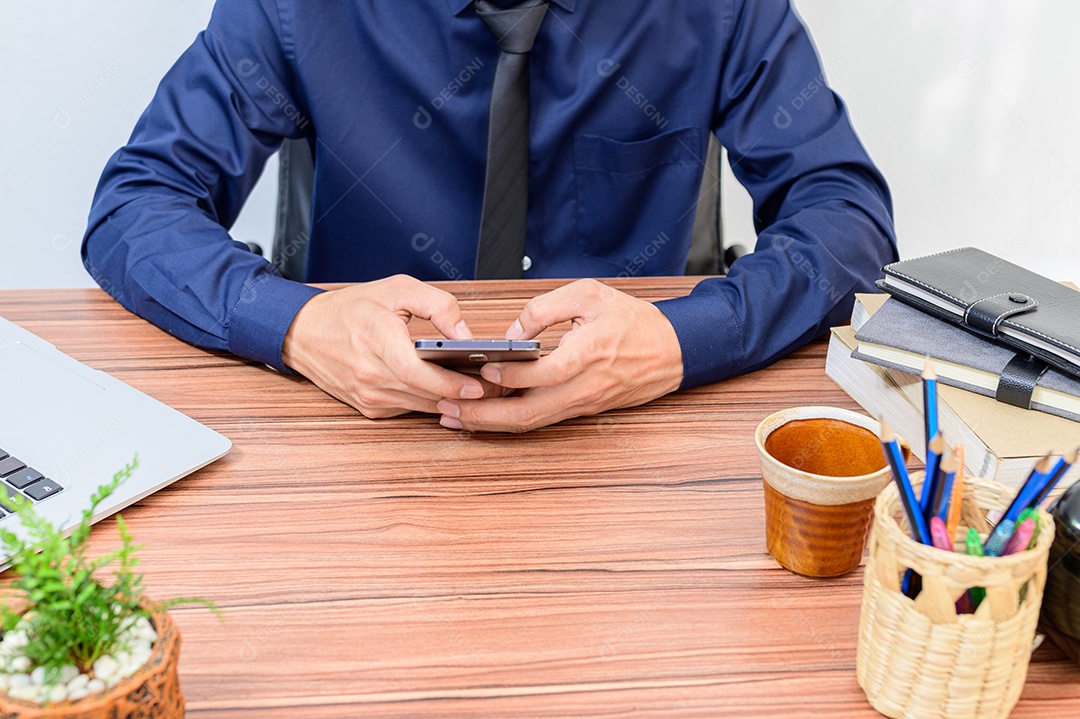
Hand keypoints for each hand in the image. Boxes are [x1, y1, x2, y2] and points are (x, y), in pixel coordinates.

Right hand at [281, 275, 490, 418]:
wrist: (303, 333)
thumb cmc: (349, 309)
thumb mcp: (396, 289)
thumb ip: (437, 305)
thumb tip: (464, 333)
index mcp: (376, 340)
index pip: (416, 373)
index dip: (449, 383)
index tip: (474, 384)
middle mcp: (370, 374)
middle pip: (424, 394)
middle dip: (460, 393)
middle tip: (490, 386)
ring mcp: (368, 395)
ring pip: (420, 405)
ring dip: (448, 400)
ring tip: (475, 387)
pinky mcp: (368, 408)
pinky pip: (407, 408)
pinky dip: (428, 401)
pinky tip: (444, 389)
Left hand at [436, 279, 683, 431]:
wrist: (673, 351)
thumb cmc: (633, 320)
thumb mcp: (590, 294)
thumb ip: (545, 309)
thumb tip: (512, 335)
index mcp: (590, 354)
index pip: (545, 373)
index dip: (511, 375)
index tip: (483, 368)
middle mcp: (585, 387)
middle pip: (530, 413)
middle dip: (484, 417)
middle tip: (449, 412)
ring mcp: (584, 404)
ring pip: (533, 423)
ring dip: (492, 424)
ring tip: (457, 417)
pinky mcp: (583, 410)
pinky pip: (543, 419)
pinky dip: (512, 419)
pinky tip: (487, 413)